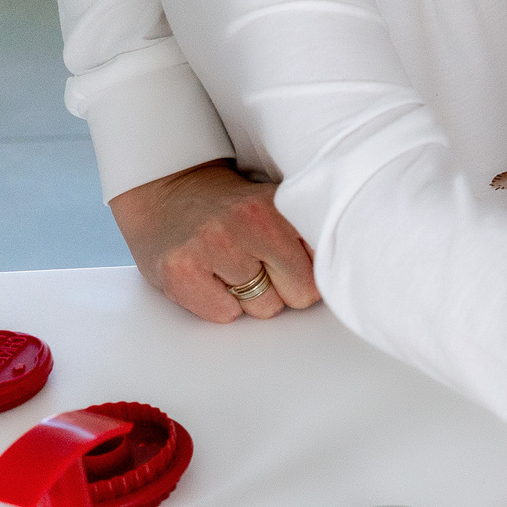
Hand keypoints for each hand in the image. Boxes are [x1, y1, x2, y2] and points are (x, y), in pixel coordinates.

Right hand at [109, 160, 318, 321]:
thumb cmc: (228, 208)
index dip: (309, 271)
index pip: (323, 266)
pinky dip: (219, 305)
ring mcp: (212, 247)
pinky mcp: (181, 272)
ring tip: (229, 267)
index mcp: (279, 207)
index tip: (292, 262)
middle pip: (300, 294)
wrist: (166, 190)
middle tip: (258, 266)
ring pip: (263, 308)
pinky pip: (226, 316)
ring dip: (249, 298)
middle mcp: (249, 224)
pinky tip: (207, 278)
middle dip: (283, 289)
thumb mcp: (274, 206)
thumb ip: (305, 234)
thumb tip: (339, 273)